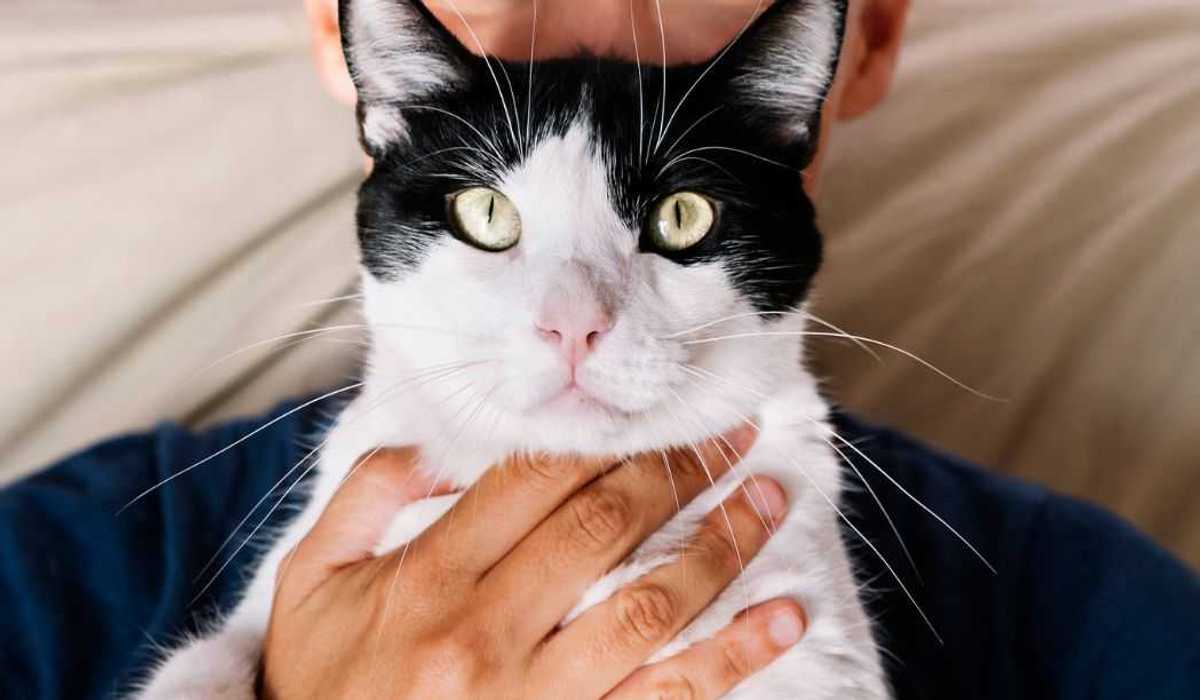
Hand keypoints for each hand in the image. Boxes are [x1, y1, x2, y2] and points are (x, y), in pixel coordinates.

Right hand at [262, 427, 804, 697]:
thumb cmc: (321, 683)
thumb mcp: (314, 579)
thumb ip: (369, 494)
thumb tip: (448, 445)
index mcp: (429, 575)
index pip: (537, 480)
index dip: (610, 437)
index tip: (661, 414)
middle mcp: (487, 630)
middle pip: (604, 526)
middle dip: (680, 472)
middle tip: (736, 435)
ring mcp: (534, 696)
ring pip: (651, 605)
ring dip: (723, 545)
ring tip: (770, 500)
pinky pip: (666, 698)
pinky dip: (734, 656)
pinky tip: (783, 618)